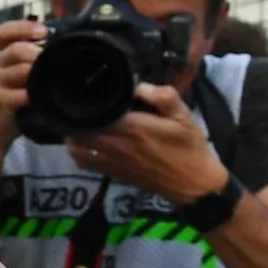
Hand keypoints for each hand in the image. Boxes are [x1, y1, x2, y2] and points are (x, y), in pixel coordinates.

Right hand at [0, 20, 45, 134]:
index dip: (22, 28)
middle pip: (17, 49)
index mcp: (3, 53)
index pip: (4, 32)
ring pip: (20, 70)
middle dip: (38, 54)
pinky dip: (32, 95)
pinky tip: (40, 97)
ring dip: (38, 74)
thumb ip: (36, 58)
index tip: (44, 32)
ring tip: (52, 79)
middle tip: (56, 61)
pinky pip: (19, 94)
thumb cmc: (15, 94)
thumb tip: (66, 45)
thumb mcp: (22, 72)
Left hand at [64, 82, 229, 206]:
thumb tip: (137, 85)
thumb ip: (162, 96)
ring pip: (77, 147)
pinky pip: (83, 162)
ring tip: (83, 122)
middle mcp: (116, 145)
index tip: (93, 90)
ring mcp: (111, 161)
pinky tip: (86, 141)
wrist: (192, 183)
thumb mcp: (183, 115)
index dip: (91, 100)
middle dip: (79, 115)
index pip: (98, 112)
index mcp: (133, 128)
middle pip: (80, 129)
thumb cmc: (188, 146)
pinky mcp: (111, 173)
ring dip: (75, 133)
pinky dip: (78, 150)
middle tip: (85, 104)